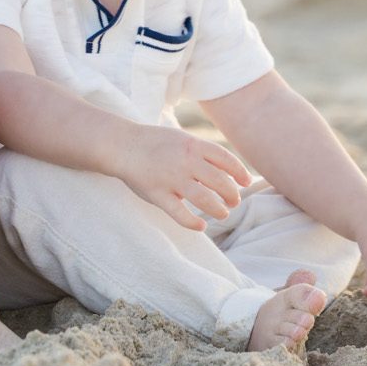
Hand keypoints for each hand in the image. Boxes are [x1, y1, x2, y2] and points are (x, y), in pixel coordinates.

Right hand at [120, 126, 253, 229]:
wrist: (121, 145)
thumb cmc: (155, 143)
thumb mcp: (182, 138)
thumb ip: (203, 152)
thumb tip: (230, 169)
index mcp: (193, 145)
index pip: (227, 160)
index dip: (240, 173)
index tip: (245, 183)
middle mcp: (185, 161)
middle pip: (220, 182)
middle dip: (232, 195)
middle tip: (233, 202)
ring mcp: (171, 178)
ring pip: (205, 200)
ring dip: (218, 210)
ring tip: (222, 213)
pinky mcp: (157, 194)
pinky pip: (179, 214)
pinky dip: (193, 223)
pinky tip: (201, 227)